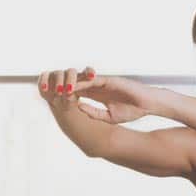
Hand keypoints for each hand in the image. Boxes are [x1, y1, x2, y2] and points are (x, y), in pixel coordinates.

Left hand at [37, 66, 151, 123]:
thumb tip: (78, 111)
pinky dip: (82, 82)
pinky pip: (93, 79)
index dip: (65, 95)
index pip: (78, 93)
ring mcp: (103, 82)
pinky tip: (71, 86)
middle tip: (47, 90)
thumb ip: (94, 113)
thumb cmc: (133, 110)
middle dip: (62, 86)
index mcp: (97, 95)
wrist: (148, 104)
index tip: (51, 99)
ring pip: (82, 80)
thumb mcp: (109, 116)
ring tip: (55, 88)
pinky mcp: (109, 80)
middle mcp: (98, 86)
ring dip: (69, 83)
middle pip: (76, 84)